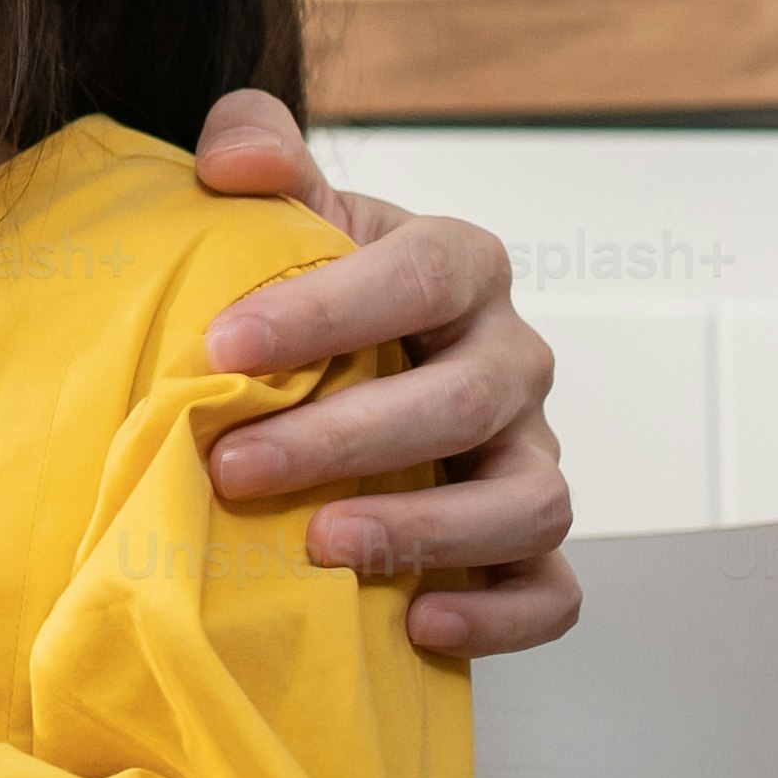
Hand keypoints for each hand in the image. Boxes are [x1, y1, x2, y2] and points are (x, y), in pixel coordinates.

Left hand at [190, 90, 577, 653]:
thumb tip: (233, 161)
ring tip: (322, 545)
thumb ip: (258, 154)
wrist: (340, 375)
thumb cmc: (312, 292)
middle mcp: (512, 360)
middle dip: (346, 438)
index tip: (224, 348)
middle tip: (233, 466)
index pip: (420, 275)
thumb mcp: (286, 214)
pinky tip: (419, 622)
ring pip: (529, 501)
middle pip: (464, 400)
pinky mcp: (530, 544)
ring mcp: (531, 455)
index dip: (327, 311)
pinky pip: (553, 591)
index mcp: (461, 267)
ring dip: (428, 528)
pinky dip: (499, 614)